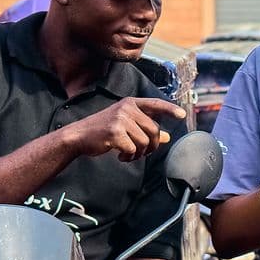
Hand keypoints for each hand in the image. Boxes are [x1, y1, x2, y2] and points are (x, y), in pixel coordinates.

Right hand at [68, 97, 185, 160]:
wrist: (78, 136)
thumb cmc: (102, 131)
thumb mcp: (125, 125)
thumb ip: (145, 128)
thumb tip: (166, 137)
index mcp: (130, 103)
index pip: (155, 104)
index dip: (170, 109)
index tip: (182, 115)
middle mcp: (126, 108)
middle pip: (153, 130)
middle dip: (151, 146)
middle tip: (141, 152)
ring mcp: (120, 119)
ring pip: (145, 141)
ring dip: (139, 153)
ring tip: (128, 153)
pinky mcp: (115, 133)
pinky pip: (133, 149)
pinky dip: (129, 157)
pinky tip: (121, 156)